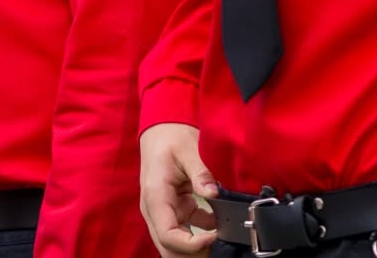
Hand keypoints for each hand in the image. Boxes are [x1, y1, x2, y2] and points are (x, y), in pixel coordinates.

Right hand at [139, 122, 218, 255]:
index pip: (168, 235)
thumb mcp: (188, 150)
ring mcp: (164, 212)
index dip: (190, 244)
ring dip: (196, 249)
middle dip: (192, 254)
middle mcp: (155, 210)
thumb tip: (214, 193)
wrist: (162, 130)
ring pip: (176, 245)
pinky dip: (202, 236)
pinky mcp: (175, 211)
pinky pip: (186, 232)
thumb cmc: (171, 138)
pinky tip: (219, 228)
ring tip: (221, 241)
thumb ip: (200, 173)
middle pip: (169, 248)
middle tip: (218, 249)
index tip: (214, 237)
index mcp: (155, 196)